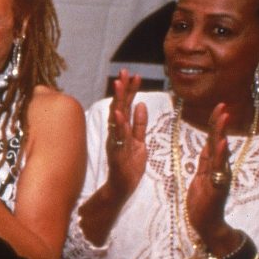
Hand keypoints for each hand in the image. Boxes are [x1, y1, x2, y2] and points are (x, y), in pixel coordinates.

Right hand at [102, 70, 149, 196]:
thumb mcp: (140, 141)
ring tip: (120, 84)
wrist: (121, 187)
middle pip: (120, 106)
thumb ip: (140, 124)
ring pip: (117, 117)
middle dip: (123, 89)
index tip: (135, 75)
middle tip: (125, 71)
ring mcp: (116, 140)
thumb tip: (142, 104)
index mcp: (124, 129)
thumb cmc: (129, 165)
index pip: (127, 105)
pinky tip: (118, 112)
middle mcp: (117, 132)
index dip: (131, 90)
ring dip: (118, 100)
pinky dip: (118, 124)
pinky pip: (118, 136)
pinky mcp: (117, 151)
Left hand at [187, 104, 235, 249]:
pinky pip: (219, 169)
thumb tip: (209, 144)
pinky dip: (220, 155)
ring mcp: (220, 177)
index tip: (218, 107)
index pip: (212, 140)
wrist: (207, 225)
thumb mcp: (201, 177)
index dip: (214, 124)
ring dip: (220, 134)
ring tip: (223, 118)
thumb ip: (205, 161)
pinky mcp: (219, 186)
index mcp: (212, 166)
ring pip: (220, 152)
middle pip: (218, 142)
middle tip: (222, 106)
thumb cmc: (203, 203)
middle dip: (219, 124)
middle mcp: (219, 168)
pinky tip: (221, 143)